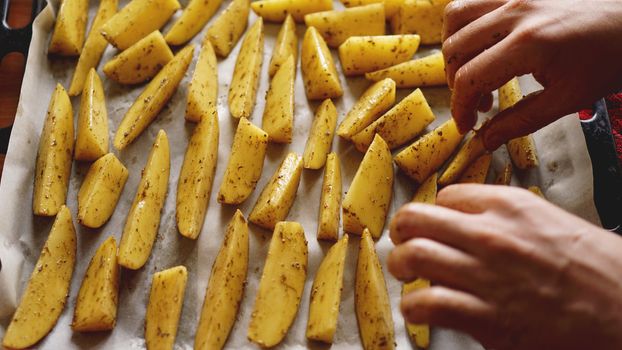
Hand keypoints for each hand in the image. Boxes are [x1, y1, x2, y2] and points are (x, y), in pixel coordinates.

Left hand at [388, 184, 621, 349]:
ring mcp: (485, 275)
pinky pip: (426, 304)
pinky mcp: (486, 317)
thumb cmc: (598, 271)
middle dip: (403, 232)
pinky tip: (422, 309)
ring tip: (409, 275)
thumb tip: (473, 224)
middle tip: (406, 243)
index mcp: (509, 206)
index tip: (436, 228)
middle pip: (415, 218)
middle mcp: (491, 234)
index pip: (446, 196)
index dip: (437, 214)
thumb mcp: (553, 223)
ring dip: (402, 267)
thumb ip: (509, 220)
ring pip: (411, 256)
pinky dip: (414, 307)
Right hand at [443, 0, 621, 149]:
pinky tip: (483, 42)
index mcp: (529, 44)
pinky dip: (468, 22)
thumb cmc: (610, 58)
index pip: (470, 78)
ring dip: (455, 48)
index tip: (466, 124)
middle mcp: (516, 12)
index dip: (460, 107)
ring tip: (473, 68)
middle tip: (478, 103)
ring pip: (456, 17)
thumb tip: (487, 139)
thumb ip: (521, 121)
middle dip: (457, 83)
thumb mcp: (568, 98)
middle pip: (456, 49)